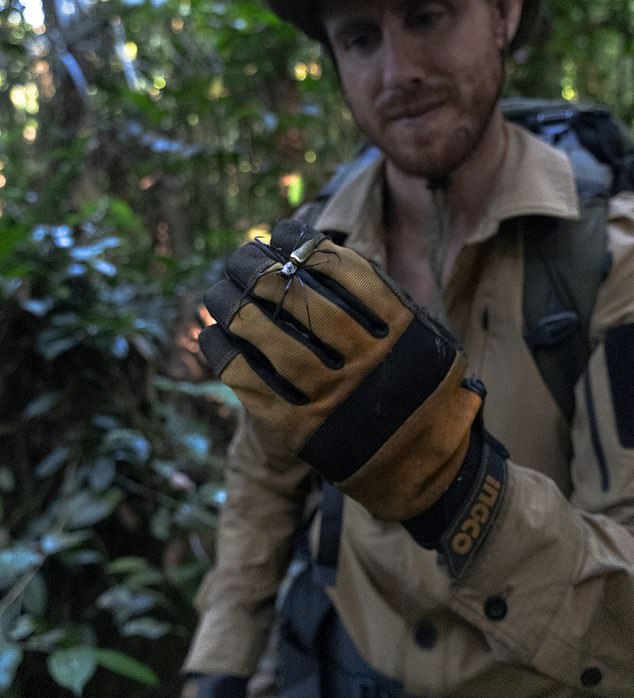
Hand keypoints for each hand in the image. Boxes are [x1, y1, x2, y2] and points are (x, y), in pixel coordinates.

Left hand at [199, 219, 483, 521]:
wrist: (425, 465)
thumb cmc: (417, 385)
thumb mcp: (419, 334)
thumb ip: (379, 295)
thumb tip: (314, 248)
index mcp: (399, 329)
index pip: (340, 269)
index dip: (302, 244)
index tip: (279, 232)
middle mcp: (364, 360)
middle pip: (296, 298)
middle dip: (258, 268)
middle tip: (239, 255)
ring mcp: (332, 397)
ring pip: (268, 338)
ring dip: (232, 307)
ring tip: (217, 290)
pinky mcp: (303, 430)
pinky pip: (251, 383)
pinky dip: (225, 354)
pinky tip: (212, 335)